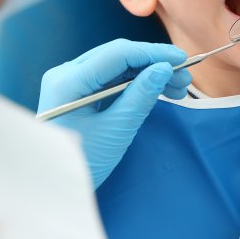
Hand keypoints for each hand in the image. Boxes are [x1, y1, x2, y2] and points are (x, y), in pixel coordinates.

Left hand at [38, 40, 190, 188]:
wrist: (54, 185)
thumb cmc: (83, 162)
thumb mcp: (115, 130)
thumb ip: (141, 96)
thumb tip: (164, 69)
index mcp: (68, 81)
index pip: (118, 53)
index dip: (153, 52)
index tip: (182, 59)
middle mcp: (66, 73)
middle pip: (118, 55)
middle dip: (154, 63)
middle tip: (185, 78)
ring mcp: (70, 81)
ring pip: (117, 66)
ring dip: (148, 72)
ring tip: (178, 87)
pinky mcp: (77, 91)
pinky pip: (111, 78)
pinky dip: (136, 82)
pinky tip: (158, 89)